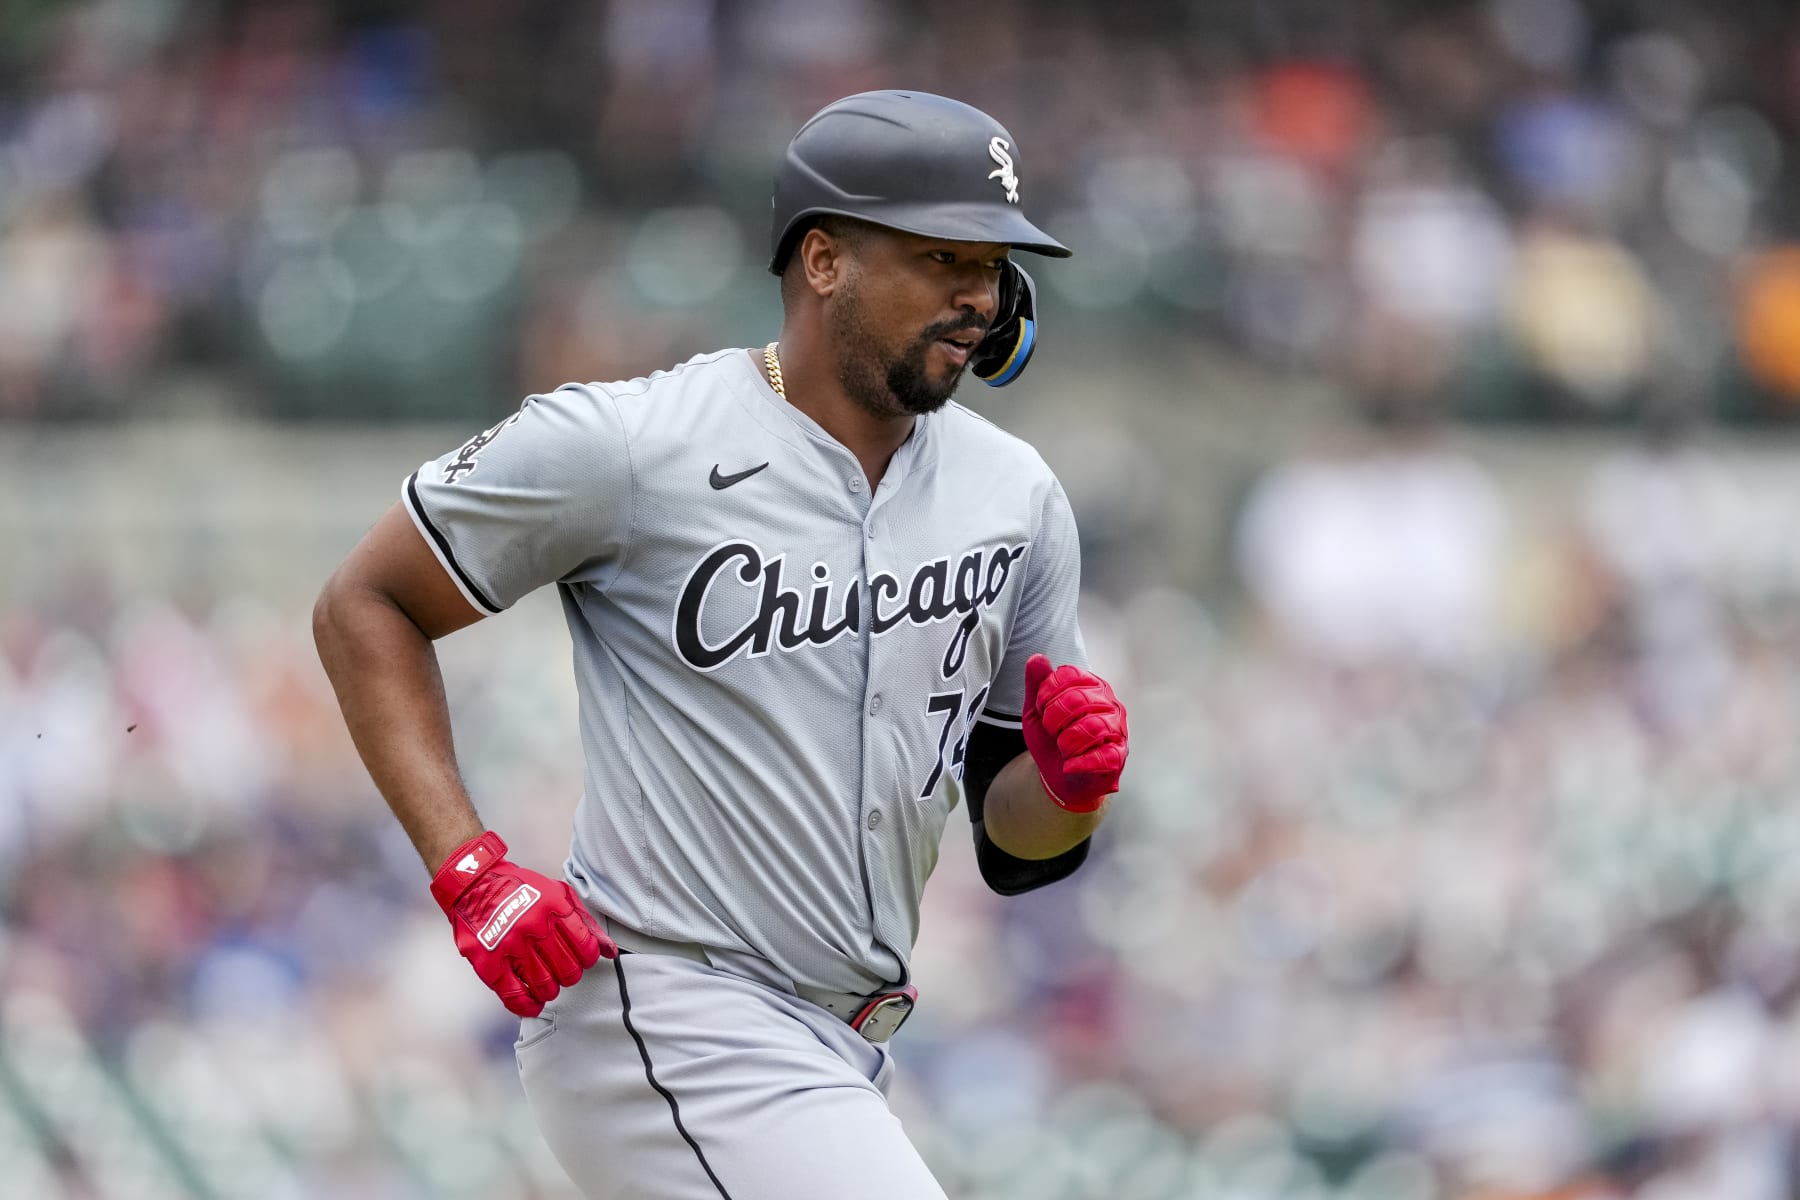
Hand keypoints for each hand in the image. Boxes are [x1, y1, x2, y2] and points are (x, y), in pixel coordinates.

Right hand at [430, 831, 615, 1016]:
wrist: (474, 884)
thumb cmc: (521, 890)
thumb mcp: (559, 895)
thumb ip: (586, 923)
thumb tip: (610, 953)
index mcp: (554, 907)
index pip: (585, 948)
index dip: (587, 958)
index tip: (580, 958)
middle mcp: (533, 926)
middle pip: (568, 971)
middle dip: (570, 975)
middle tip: (563, 970)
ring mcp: (510, 946)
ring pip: (545, 986)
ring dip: (551, 990)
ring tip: (547, 983)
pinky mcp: (489, 963)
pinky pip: (514, 996)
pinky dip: (528, 1006)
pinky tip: (534, 1003)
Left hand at [1021, 654, 1127, 812]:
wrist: (1059, 777)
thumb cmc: (1053, 739)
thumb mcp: (1036, 712)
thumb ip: (1036, 684)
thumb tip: (1037, 658)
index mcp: (1090, 687)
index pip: (1071, 674)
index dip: (1048, 692)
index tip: (1041, 709)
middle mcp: (1109, 703)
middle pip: (1080, 699)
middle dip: (1055, 717)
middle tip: (1051, 730)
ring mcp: (1117, 729)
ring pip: (1092, 727)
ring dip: (1067, 741)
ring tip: (1062, 748)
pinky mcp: (1118, 756)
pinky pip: (1104, 756)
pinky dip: (1080, 762)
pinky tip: (1070, 764)